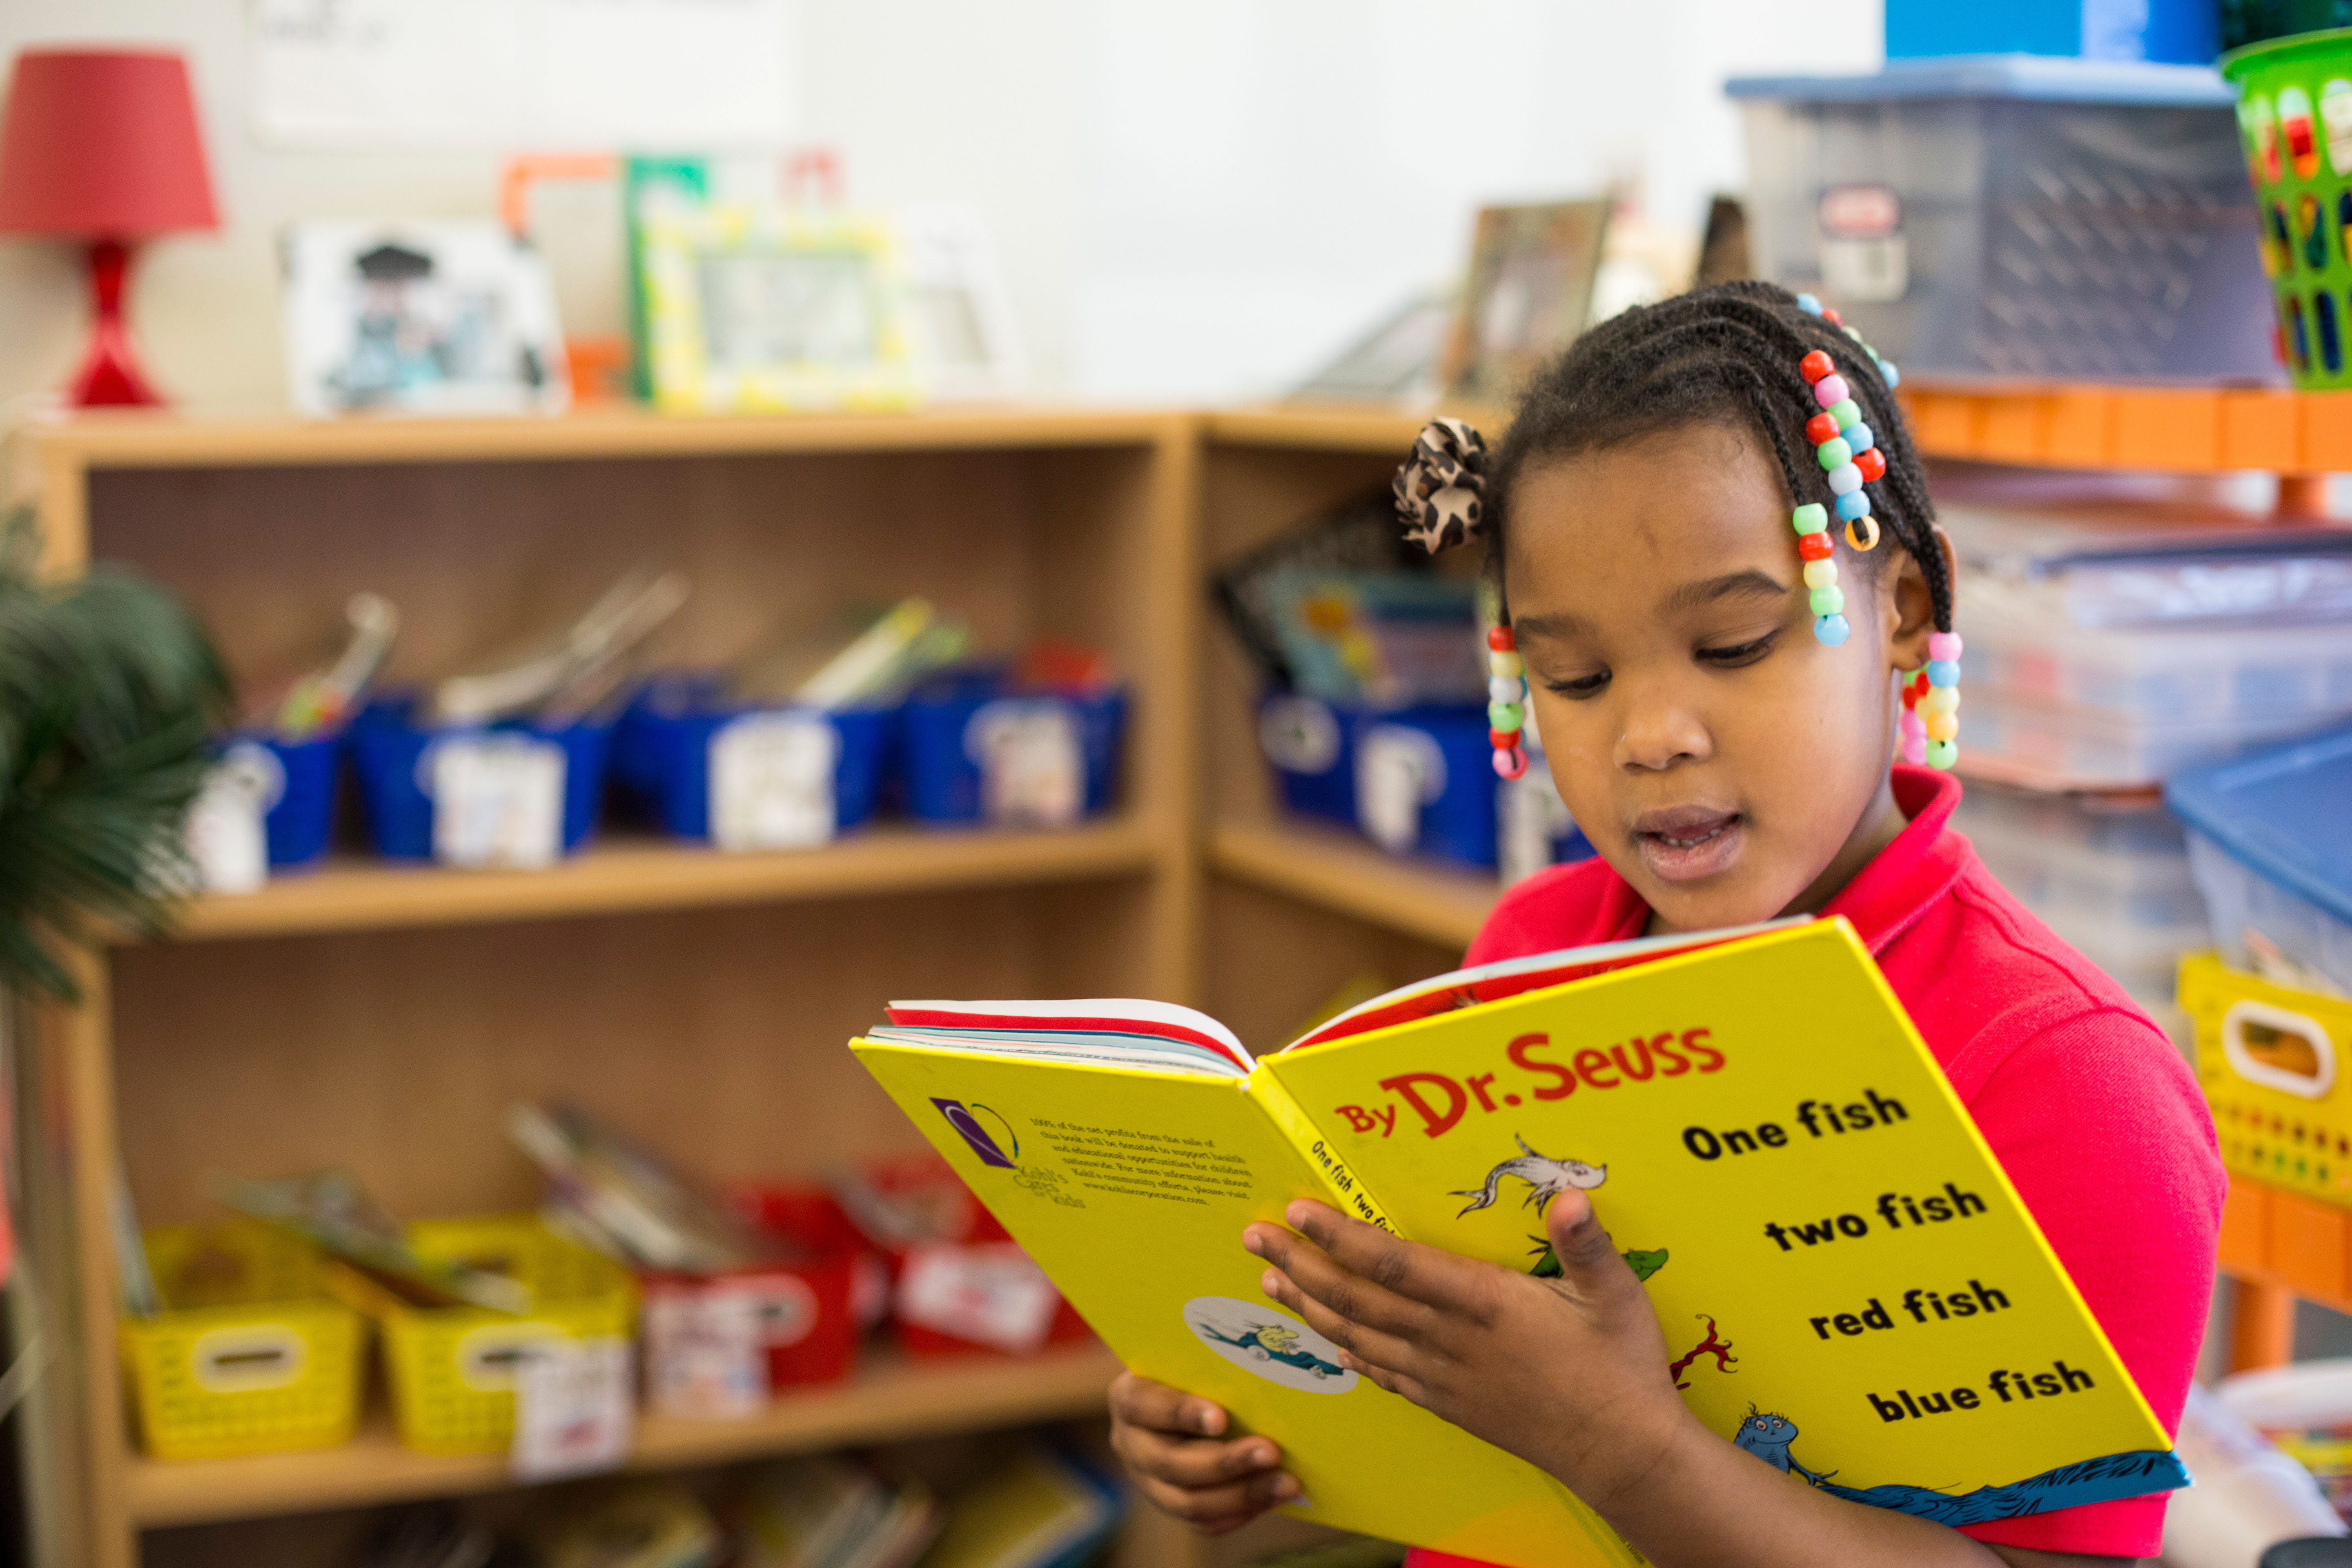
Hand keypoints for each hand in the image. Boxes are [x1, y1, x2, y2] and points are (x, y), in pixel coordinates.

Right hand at [1108, 1370, 1301, 1533]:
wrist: (1184, 1392)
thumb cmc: (1196, 1365)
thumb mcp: (1195, 1355)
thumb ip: (1214, 1362)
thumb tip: (1271, 1352)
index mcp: (1128, 1398)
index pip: (1145, 1406)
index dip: (1181, 1413)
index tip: (1221, 1418)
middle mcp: (1130, 1443)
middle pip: (1170, 1463)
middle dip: (1226, 1461)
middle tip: (1272, 1452)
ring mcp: (1148, 1481)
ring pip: (1188, 1503)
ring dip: (1243, 1494)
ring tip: (1287, 1483)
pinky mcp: (1171, 1505)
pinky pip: (1204, 1523)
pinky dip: (1241, 1513)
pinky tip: (1274, 1498)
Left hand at [1242, 1192, 1693, 1509]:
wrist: (1621, 1455)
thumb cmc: (1620, 1368)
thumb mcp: (1616, 1297)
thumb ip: (1587, 1246)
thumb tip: (1573, 1198)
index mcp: (1483, 1303)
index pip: (1395, 1263)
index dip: (1341, 1236)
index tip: (1298, 1210)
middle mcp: (1450, 1339)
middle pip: (1358, 1297)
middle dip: (1301, 1263)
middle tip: (1256, 1236)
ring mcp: (1444, 1376)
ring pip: (1360, 1335)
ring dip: (1310, 1306)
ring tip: (1270, 1281)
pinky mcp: (1450, 1404)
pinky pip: (1386, 1375)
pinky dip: (1350, 1355)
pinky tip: (1330, 1343)